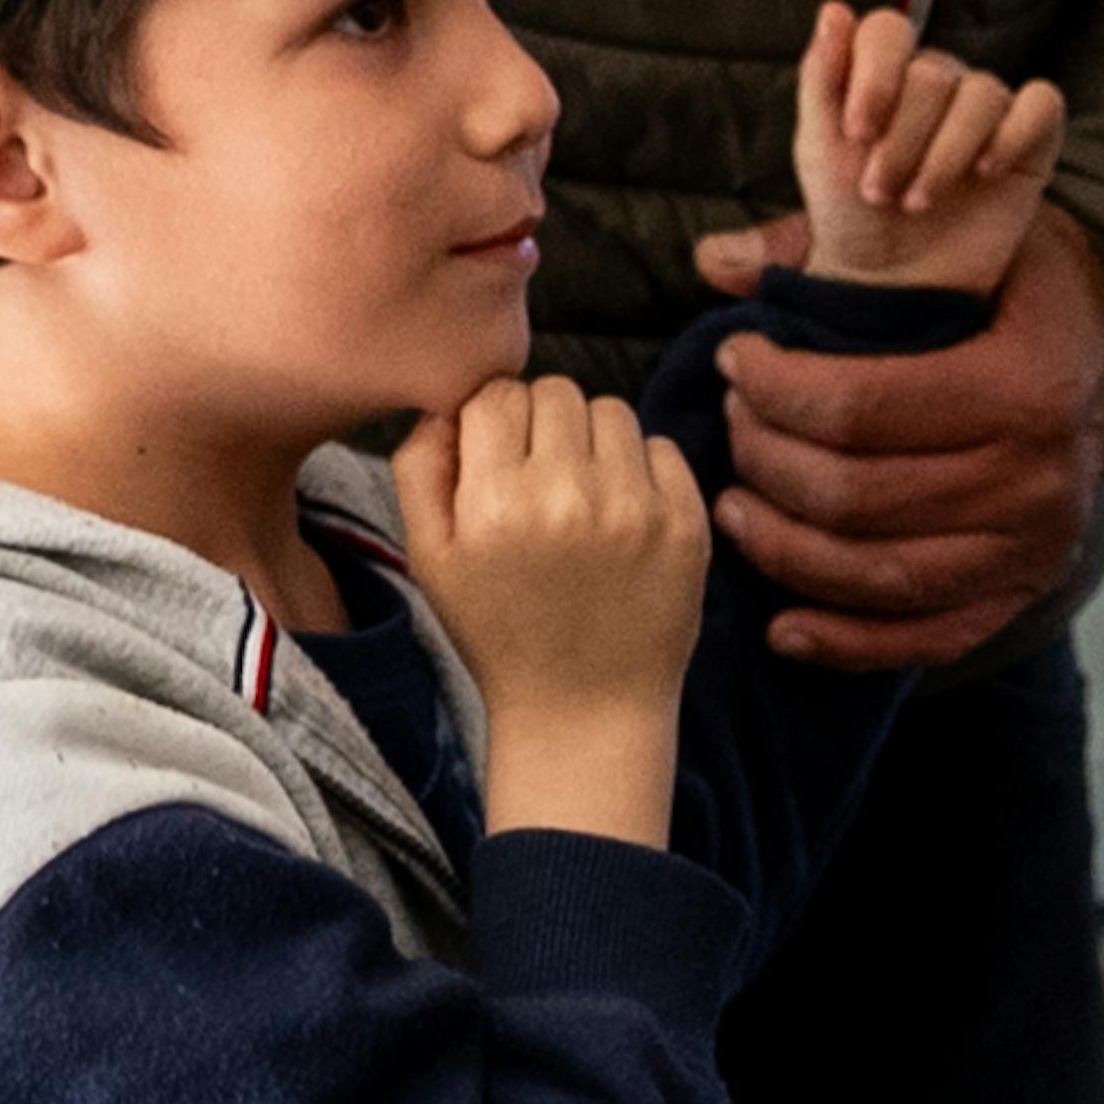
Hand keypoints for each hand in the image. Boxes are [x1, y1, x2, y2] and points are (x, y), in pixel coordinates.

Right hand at [398, 370, 712, 832]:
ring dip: (593, 440)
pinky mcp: (684, 524)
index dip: (493, 420)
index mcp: (494, 502)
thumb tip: (446, 403)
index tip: (500, 458)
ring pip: (611, 410)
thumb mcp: (429, 559)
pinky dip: (641, 469)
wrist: (583, 712)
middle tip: (541, 478)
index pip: (495, 394)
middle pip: (556, 391)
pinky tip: (622, 518)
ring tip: (582, 496)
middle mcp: (566, 495)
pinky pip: (662, 447)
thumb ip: (419, 468)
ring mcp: (633, 508)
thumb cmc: (499, 633)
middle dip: (543, 424)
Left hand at [710, 210, 1103, 669]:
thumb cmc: (1022, 287)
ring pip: (877, 575)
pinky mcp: (1023, 592)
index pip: (862, 408)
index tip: (734, 360)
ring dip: (784, 550)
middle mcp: (1037, 480)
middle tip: (732, 426)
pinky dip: (844, 643)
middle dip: (767, 461)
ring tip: (734, 507)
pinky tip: (780, 626)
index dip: (776, 390)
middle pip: (857, 496)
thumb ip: (832, 245)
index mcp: (1023, 385)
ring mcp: (1033, 549)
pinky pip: (923, 639)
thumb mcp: (953, 242)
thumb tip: (714, 264)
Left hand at [787, 4, 1067, 296]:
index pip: (887, 30)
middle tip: (880, 192)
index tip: (858, 132)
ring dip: (946, 155)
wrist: (894, 280)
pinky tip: (986, 174)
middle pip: (931, 74)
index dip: (874, 75)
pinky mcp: (1032, 136)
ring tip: (919, 202)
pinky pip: (1041, 104)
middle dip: (902, 140)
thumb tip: (833, 10)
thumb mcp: (820, 148)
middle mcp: (940, 78)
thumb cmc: (852, 210)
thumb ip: (822, 77)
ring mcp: (987, 106)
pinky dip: (1013, 136)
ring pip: (982, 93)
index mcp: (886, 70)